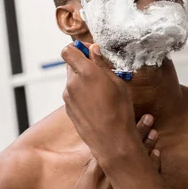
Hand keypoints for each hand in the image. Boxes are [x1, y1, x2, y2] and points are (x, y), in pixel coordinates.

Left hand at [61, 43, 142, 166]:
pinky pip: (73, 94)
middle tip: (100, 71)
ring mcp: (68, 97)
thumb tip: (94, 51)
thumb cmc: (119, 111)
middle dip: (83, 64)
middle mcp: (72, 83)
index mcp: (85, 72)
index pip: (68, 50)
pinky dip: (82, 93)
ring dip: (84, 80)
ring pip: (73, 80)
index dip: (78, 48)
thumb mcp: (117, 82)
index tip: (89, 51)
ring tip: (102, 90)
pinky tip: (97, 103)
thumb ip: (102, 64)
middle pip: (71, 64)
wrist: (111, 140)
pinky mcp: (68, 108)